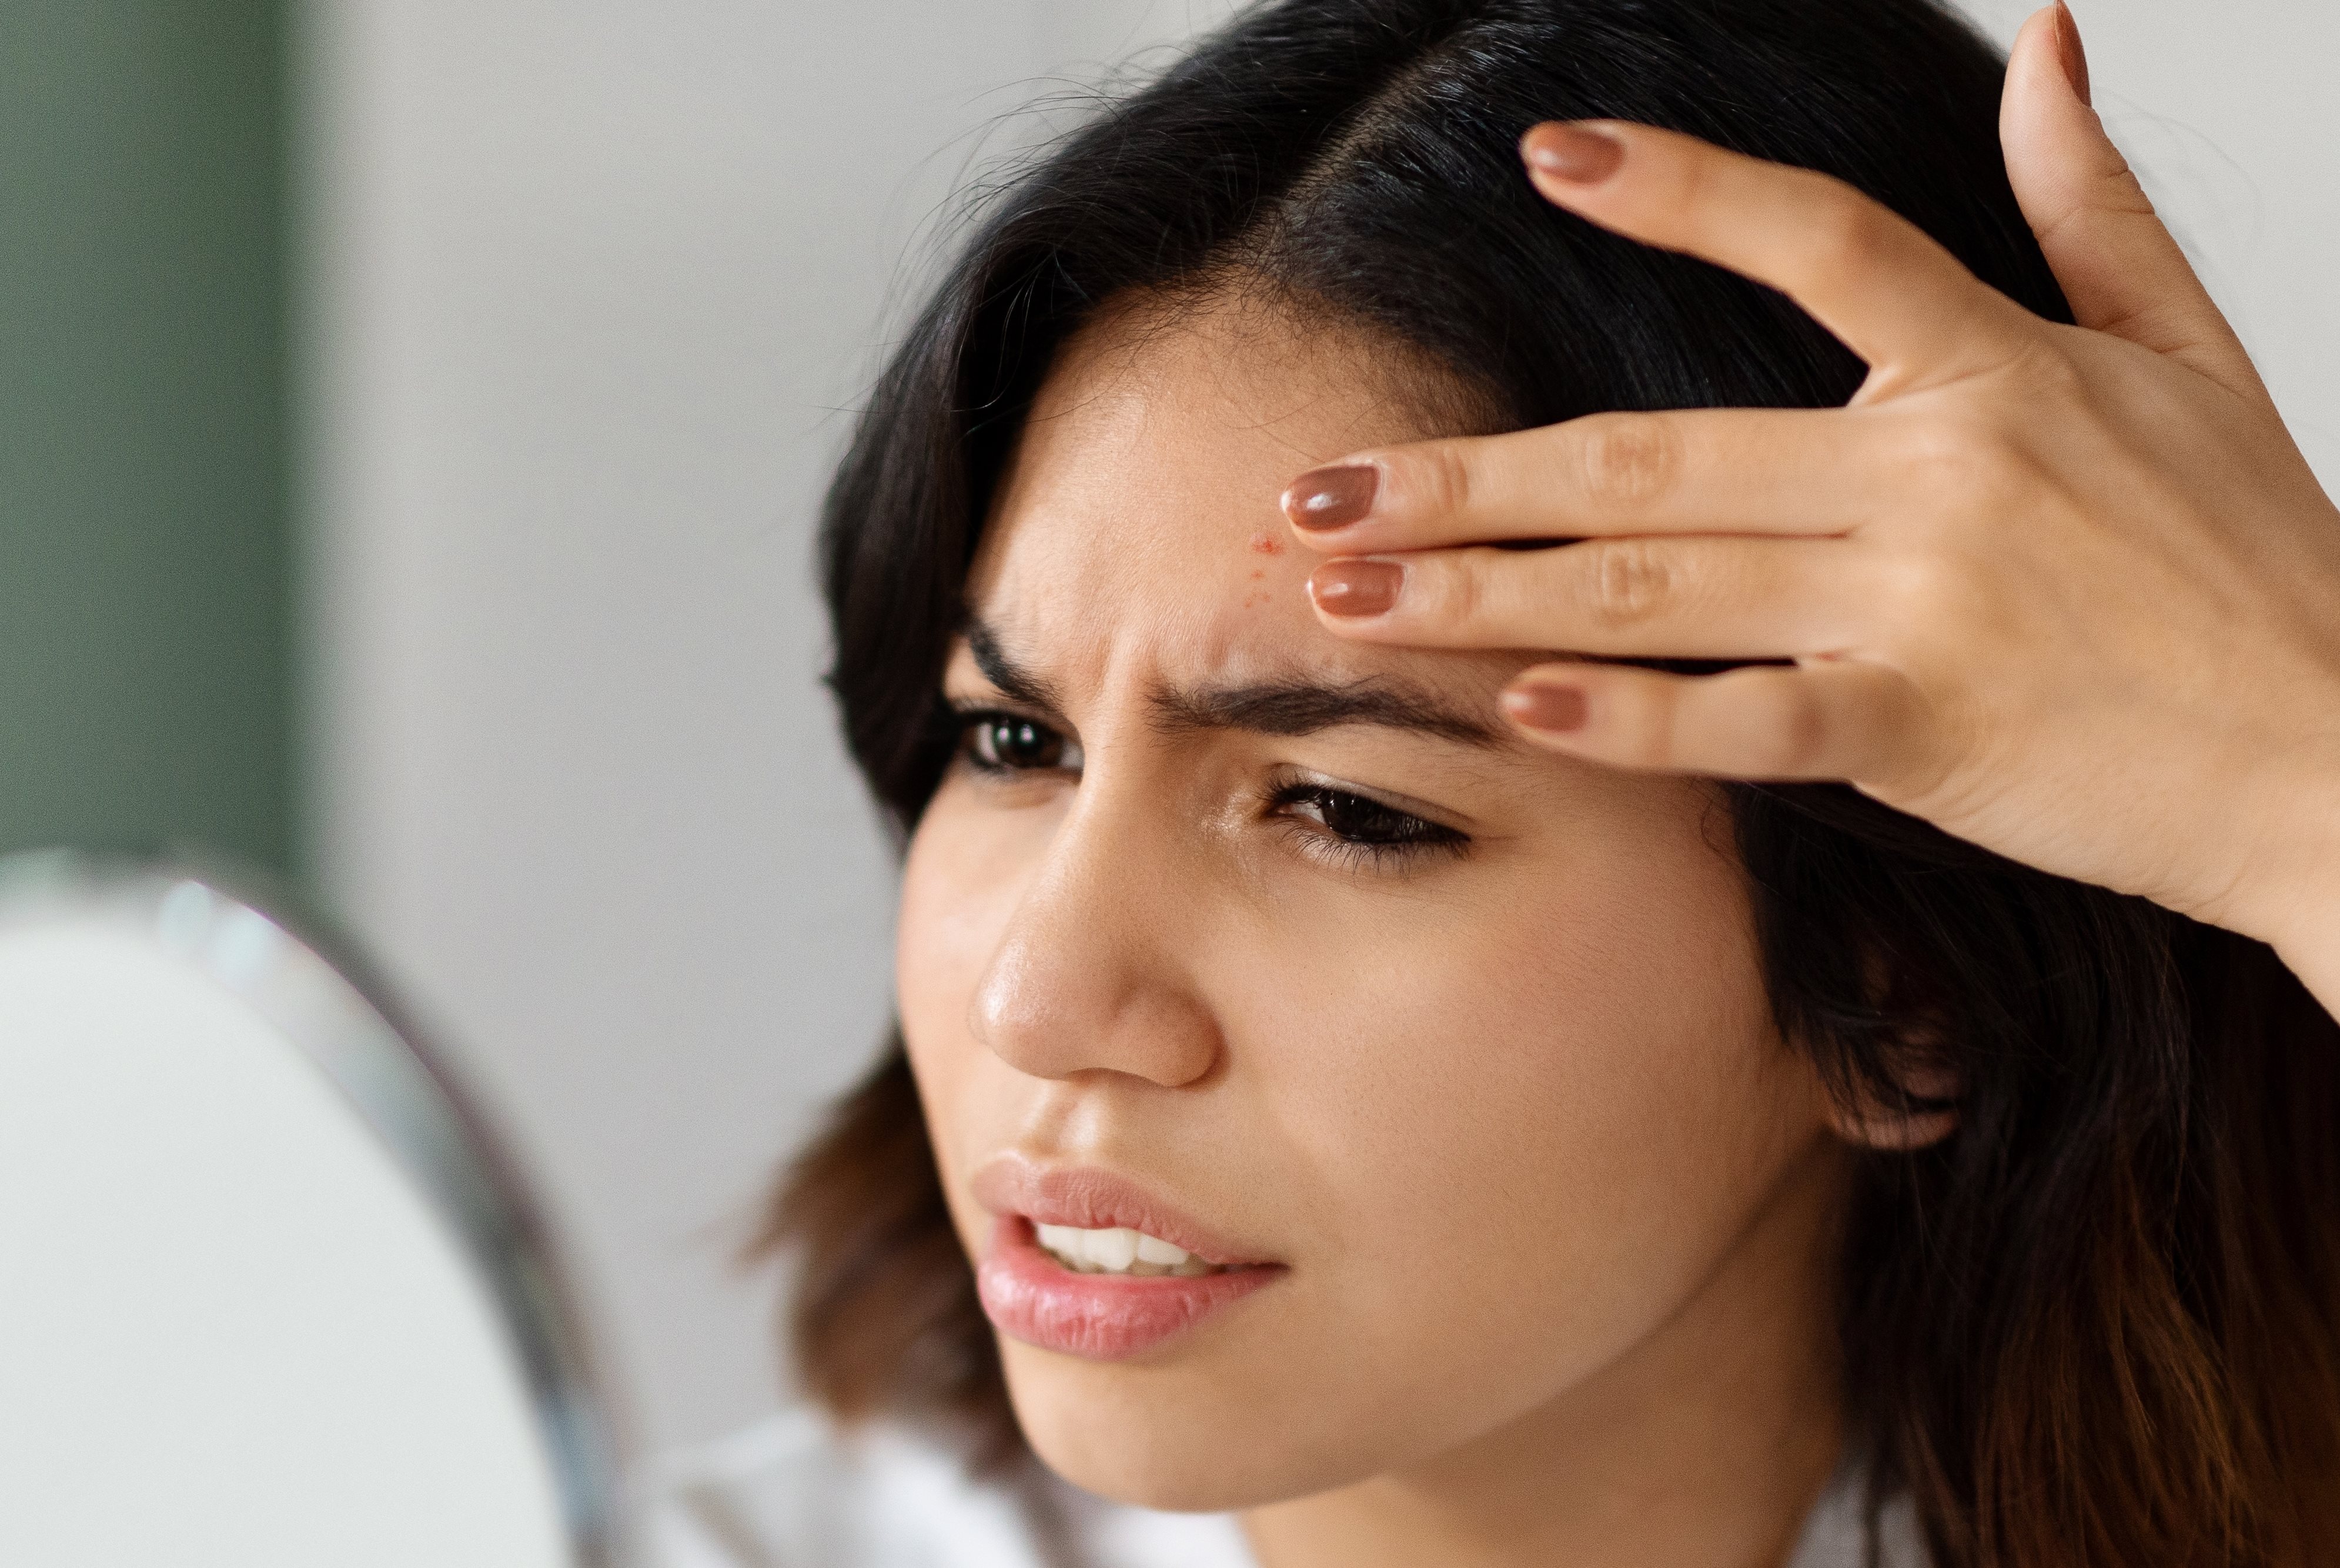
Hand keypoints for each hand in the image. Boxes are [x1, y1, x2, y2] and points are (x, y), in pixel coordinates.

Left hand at [1280, 5, 2339, 995]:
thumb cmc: (2260, 563)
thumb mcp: (2191, 352)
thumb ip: (2092, 202)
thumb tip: (2051, 40)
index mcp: (1995, 366)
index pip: (1817, 239)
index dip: (1682, 185)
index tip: (1546, 152)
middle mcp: (1939, 469)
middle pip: (1654, 449)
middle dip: (1465, 475)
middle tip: (1313, 489)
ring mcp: (1925, 599)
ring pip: (1658, 582)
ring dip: (1481, 588)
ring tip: (1344, 591)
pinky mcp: (1926, 729)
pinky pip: (1748, 718)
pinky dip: (1631, 718)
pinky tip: (1512, 707)